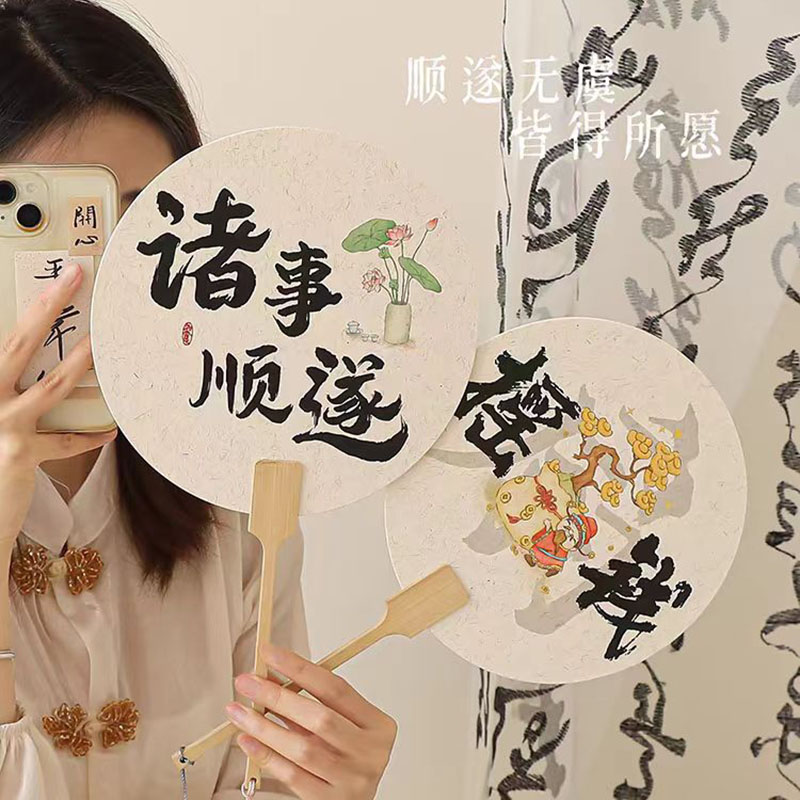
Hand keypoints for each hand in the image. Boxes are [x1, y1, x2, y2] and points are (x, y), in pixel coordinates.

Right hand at [0, 261, 116, 545]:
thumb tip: (48, 364)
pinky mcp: (18, 455)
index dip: (32, 306)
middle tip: (76, 278)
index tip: (58, 278)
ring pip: (49, 385)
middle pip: (18, 343)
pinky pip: (63, 442)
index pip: (5, 337)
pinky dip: (87, 437)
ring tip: (108, 345)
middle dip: (48, 306)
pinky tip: (111, 431)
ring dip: (82, 362)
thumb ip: (9, 387)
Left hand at [226, 644, 396, 798]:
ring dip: (265, 726)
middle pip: (319, 718)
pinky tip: (248, 740)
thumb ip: (311, 703)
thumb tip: (271, 676)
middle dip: (278, 696)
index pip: (335, 688)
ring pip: (302, 749)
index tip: (271, 654)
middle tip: (248, 682)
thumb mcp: (340, 725)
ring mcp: (351, 781)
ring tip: (240, 711)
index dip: (300, 668)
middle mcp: (368, 753)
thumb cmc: (348, 758)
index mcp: (377, 725)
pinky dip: (266, 756)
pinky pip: (292, 777)